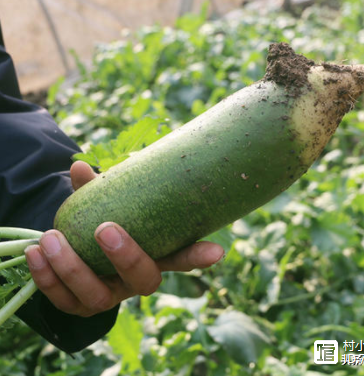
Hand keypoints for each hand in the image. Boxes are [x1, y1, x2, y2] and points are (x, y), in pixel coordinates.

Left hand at [24, 161, 224, 316]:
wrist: (79, 251)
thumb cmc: (104, 221)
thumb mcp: (106, 205)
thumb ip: (96, 189)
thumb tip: (80, 167)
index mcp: (153, 255)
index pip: (182, 257)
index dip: (198, 257)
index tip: (217, 251)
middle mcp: (135, 281)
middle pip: (144, 280)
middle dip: (127, 257)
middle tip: (106, 228)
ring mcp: (109, 296)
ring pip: (99, 297)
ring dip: (73, 269)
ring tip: (53, 238)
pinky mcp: (79, 305)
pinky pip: (64, 301)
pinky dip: (47, 278)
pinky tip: (36, 252)